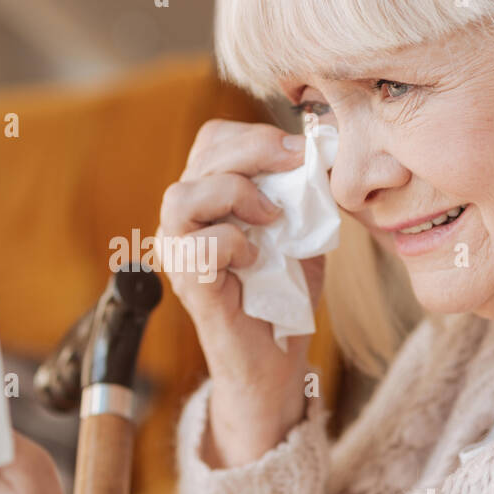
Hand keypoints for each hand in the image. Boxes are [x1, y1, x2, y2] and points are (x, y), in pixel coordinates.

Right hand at [158, 119, 323, 466]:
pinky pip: (200, 246)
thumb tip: (315, 154)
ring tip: (272, 218)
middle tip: (297, 164)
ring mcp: (178, 252)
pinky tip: (257, 261)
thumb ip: (299, 192)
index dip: (255, 135)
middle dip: (256, 151)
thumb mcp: (299, 229)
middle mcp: (183, 220)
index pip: (213, 140)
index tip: (299, 151)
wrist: (276, 358)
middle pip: (202, 157)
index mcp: (208, 198)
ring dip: (237, 195)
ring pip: (184, 197)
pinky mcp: (187, 284)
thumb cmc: (284, 293)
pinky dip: (236, 244)